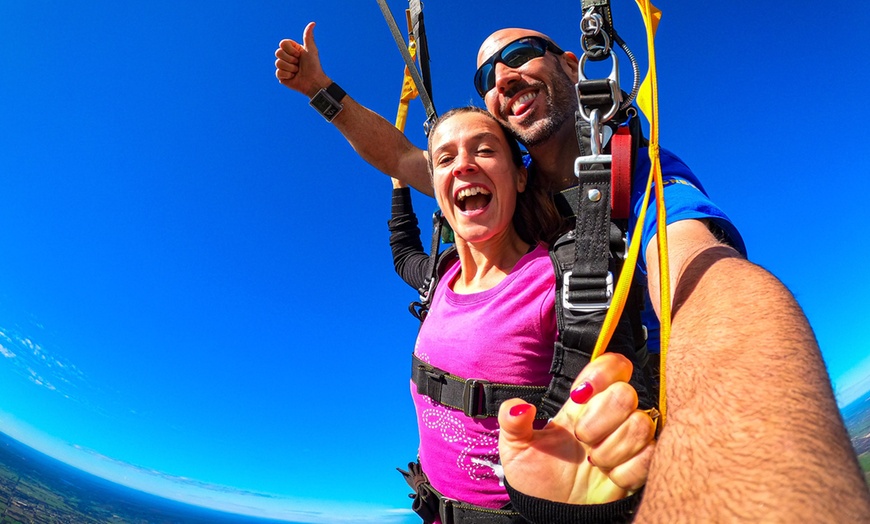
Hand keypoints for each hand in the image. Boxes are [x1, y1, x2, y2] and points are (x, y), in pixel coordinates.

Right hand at [274, 22, 329, 96]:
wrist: (314, 82)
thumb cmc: (314, 66)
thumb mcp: (311, 49)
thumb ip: (308, 36)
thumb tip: (313, 23)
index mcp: (292, 49)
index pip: (282, 43)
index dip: (290, 50)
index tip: (299, 55)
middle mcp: (286, 57)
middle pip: (278, 52)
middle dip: (291, 59)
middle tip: (299, 64)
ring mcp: (283, 66)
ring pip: (278, 63)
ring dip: (290, 68)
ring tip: (297, 71)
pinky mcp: (281, 76)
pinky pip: (278, 73)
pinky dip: (288, 75)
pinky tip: (293, 77)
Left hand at [498, 353, 655, 504]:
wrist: (552, 512)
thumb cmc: (537, 475)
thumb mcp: (516, 449)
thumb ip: (513, 423)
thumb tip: (519, 407)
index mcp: (584, 403)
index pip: (612, 366)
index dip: (602, 373)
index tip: (580, 396)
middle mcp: (612, 416)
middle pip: (626, 393)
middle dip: (600, 419)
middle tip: (582, 439)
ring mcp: (630, 440)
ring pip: (641, 425)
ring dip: (612, 449)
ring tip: (594, 463)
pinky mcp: (644, 465)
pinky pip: (650, 457)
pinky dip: (626, 470)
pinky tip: (611, 477)